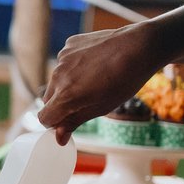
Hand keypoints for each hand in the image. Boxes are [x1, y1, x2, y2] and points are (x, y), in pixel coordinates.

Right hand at [38, 23, 163, 141]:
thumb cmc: (124, 81)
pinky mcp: (70, 44)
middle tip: (86, 101)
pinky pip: (64, 62)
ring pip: (56, 80)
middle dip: (62, 104)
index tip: (69, 122)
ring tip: (93, 80)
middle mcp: (58, 75)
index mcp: (66, 95)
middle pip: (49, 99)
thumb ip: (74, 122)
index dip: (56, 123)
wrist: (139, 47)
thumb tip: (58, 138)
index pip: (44, 118)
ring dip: (67, 84)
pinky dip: (73, 67)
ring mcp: (63, 58)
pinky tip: (93, 65)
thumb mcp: (101, 108)